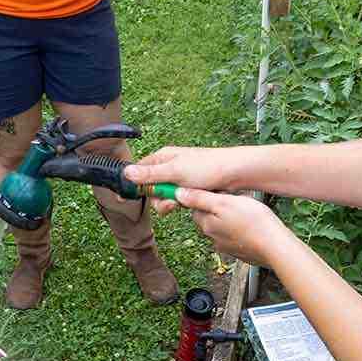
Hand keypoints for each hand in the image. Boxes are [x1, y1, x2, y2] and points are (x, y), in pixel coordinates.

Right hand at [125, 146, 249, 214]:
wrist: (235, 172)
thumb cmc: (207, 167)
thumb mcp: (175, 171)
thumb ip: (150, 174)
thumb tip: (126, 173)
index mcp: (162, 157)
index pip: (139, 171)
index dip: (134, 185)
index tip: (126, 198)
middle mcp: (169, 166)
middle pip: (151, 187)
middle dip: (158, 198)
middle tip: (169, 202)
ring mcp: (179, 178)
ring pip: (164, 195)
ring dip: (170, 202)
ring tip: (181, 203)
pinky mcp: (189, 187)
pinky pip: (177, 198)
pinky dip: (181, 202)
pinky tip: (188, 203)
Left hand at [168, 187, 296, 269]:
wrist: (276, 247)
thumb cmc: (253, 222)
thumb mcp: (224, 202)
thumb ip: (199, 198)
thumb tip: (178, 193)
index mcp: (207, 224)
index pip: (197, 207)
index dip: (208, 196)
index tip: (222, 191)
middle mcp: (213, 238)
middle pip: (210, 217)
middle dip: (220, 207)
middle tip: (238, 199)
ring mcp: (227, 246)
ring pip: (224, 226)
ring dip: (231, 218)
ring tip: (248, 211)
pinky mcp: (241, 251)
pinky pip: (236, 236)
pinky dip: (242, 229)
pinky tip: (254, 224)